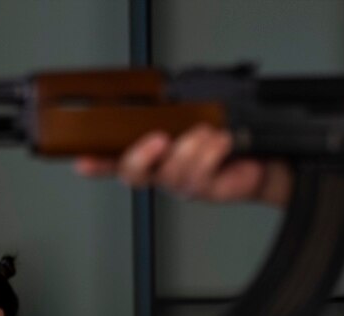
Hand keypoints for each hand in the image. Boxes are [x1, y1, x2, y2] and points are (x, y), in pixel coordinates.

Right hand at [74, 126, 291, 204]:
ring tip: (208, 132)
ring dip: (191, 147)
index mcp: (152, 155)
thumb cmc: (225, 139)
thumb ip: (170, 114)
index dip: (96, 163)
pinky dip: (213, 151)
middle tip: (157, 139)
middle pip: (133, 174)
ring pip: (172, 171)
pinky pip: (202, 174)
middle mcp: (162, 173)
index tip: (81, 162)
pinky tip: (223, 141)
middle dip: (142, 156)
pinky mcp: (207, 191)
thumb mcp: (193, 120)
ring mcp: (183, 185)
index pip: (113, 161)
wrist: (262, 159)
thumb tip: (160, 97)